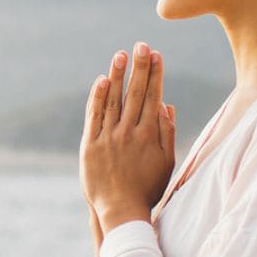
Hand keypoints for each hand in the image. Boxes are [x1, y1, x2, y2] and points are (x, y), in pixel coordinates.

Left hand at [81, 41, 175, 230]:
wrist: (120, 211)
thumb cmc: (147, 189)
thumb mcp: (166, 163)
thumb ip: (166, 133)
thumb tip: (167, 106)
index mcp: (149, 136)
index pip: (154, 98)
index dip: (156, 75)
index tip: (157, 55)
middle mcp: (129, 133)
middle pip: (136, 94)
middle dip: (140, 67)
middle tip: (142, 45)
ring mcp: (108, 138)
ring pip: (114, 101)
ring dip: (118, 76)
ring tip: (122, 54)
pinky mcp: (90, 146)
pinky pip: (94, 117)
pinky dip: (98, 98)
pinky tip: (101, 80)